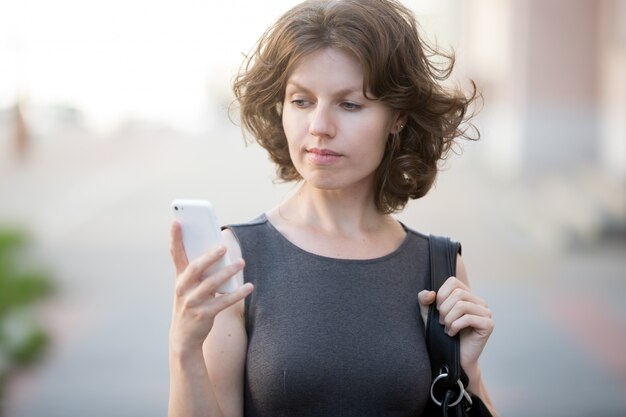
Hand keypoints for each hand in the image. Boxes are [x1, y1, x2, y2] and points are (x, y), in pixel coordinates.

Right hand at [169, 221, 253, 352]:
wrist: (183, 339)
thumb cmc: (190, 306)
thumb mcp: (189, 288)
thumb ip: (200, 272)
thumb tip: (220, 252)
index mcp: (179, 279)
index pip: (175, 255)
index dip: (175, 238)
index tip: (177, 221)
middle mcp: (182, 289)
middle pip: (195, 268)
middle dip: (209, 257)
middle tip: (223, 247)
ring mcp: (192, 303)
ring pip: (211, 284)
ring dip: (227, 272)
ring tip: (241, 262)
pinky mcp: (203, 315)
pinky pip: (223, 302)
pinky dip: (237, 294)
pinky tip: (249, 287)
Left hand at [418, 277, 493, 370]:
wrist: (452, 358)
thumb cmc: (442, 334)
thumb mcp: (428, 314)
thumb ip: (424, 300)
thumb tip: (430, 293)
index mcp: (468, 295)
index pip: (453, 282)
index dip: (441, 294)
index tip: (437, 309)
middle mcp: (479, 302)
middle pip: (458, 293)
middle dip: (444, 309)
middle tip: (441, 322)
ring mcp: (486, 313)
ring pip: (462, 305)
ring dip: (449, 319)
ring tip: (446, 328)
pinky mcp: (488, 325)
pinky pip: (468, 318)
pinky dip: (455, 326)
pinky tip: (452, 333)